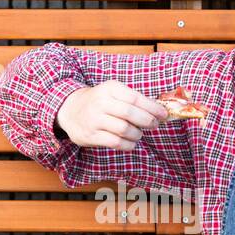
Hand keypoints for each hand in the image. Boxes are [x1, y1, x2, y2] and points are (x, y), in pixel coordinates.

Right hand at [55, 80, 169, 150]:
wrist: (70, 110)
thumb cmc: (100, 102)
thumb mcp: (114, 93)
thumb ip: (134, 100)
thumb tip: (159, 111)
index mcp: (110, 89)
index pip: (135, 98)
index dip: (152, 107)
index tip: (163, 114)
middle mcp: (101, 103)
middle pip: (130, 114)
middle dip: (147, 121)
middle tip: (154, 125)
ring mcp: (95, 120)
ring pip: (124, 129)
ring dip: (137, 134)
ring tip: (139, 134)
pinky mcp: (91, 136)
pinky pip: (116, 142)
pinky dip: (128, 144)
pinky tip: (131, 142)